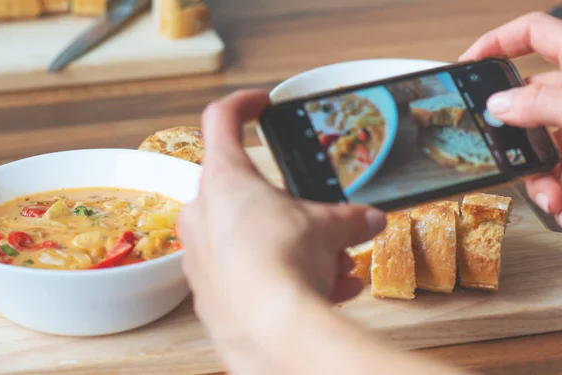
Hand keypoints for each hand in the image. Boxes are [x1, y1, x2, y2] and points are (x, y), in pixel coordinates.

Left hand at [178, 90, 385, 373]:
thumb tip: (368, 220)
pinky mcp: (208, 293)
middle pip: (246, 193)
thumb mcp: (328, 228)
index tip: (261, 103)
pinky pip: (246, 275)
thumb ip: (347, 218)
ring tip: (333, 266)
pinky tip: (321, 291)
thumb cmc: (284, 264)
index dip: (243, 104)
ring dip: (294, 248)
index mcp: (224, 180)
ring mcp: (200, 256)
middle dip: (289, 207)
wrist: (269, 332)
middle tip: (321, 222)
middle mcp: (202, 214)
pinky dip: (280, 277)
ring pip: (250, 238)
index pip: (222, 120)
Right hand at [459, 12, 561, 223]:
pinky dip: (560, 191)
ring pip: (546, 148)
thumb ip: (544, 102)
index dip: (496, 42)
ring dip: (543, 179)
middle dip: (515, 141)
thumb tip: (498, 104)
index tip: (465, 66)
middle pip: (529, 107)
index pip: (533, 32)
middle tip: (503, 159)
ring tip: (554, 200)